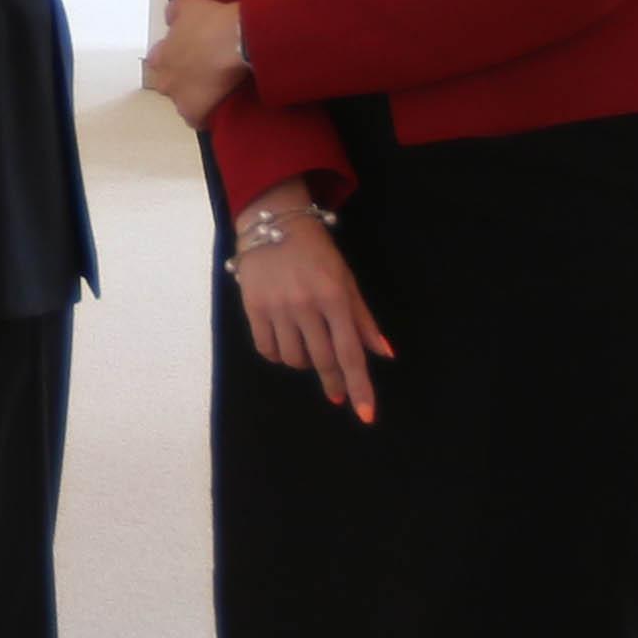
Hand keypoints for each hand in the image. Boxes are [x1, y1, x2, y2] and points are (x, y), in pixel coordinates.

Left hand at [140, 0, 246, 133]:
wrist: (237, 43)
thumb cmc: (214, 21)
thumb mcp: (189, 3)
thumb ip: (173, 12)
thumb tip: (170, 19)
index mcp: (160, 55)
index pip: (159, 61)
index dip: (175, 56)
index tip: (191, 53)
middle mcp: (164, 79)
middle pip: (169, 83)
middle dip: (182, 79)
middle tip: (205, 71)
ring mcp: (178, 99)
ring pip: (183, 102)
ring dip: (194, 97)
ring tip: (216, 88)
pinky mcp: (195, 114)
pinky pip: (198, 120)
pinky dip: (207, 115)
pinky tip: (220, 105)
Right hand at [228, 191, 394, 421]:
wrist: (272, 222)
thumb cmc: (317, 252)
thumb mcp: (346, 280)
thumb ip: (363, 320)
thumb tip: (384, 355)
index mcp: (335, 298)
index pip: (350, 353)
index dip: (359, 387)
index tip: (365, 415)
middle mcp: (307, 306)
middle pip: (323, 361)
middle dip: (333, 383)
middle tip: (336, 395)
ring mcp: (278, 308)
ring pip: (294, 359)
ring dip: (305, 364)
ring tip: (308, 348)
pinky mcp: (253, 308)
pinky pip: (268, 350)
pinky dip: (279, 355)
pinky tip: (285, 343)